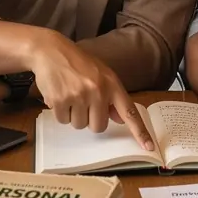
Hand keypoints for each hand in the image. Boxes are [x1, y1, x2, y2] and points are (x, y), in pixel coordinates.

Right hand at [31, 33, 154, 150]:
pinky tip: (59, 93)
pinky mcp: (61, 100)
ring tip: (69, 93)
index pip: (129, 111)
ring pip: (79, 125)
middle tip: (82, 100)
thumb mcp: (101, 74)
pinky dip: (60, 111)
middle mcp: (98, 90)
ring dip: (73, 114)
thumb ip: (112, 96)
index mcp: (112, 83)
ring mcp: (79, 96)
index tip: (148, 147)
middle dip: (90, 118)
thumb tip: (122, 118)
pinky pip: (63, 120)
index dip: (139, 131)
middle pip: (99, 126)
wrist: (49, 50)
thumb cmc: (77, 62)